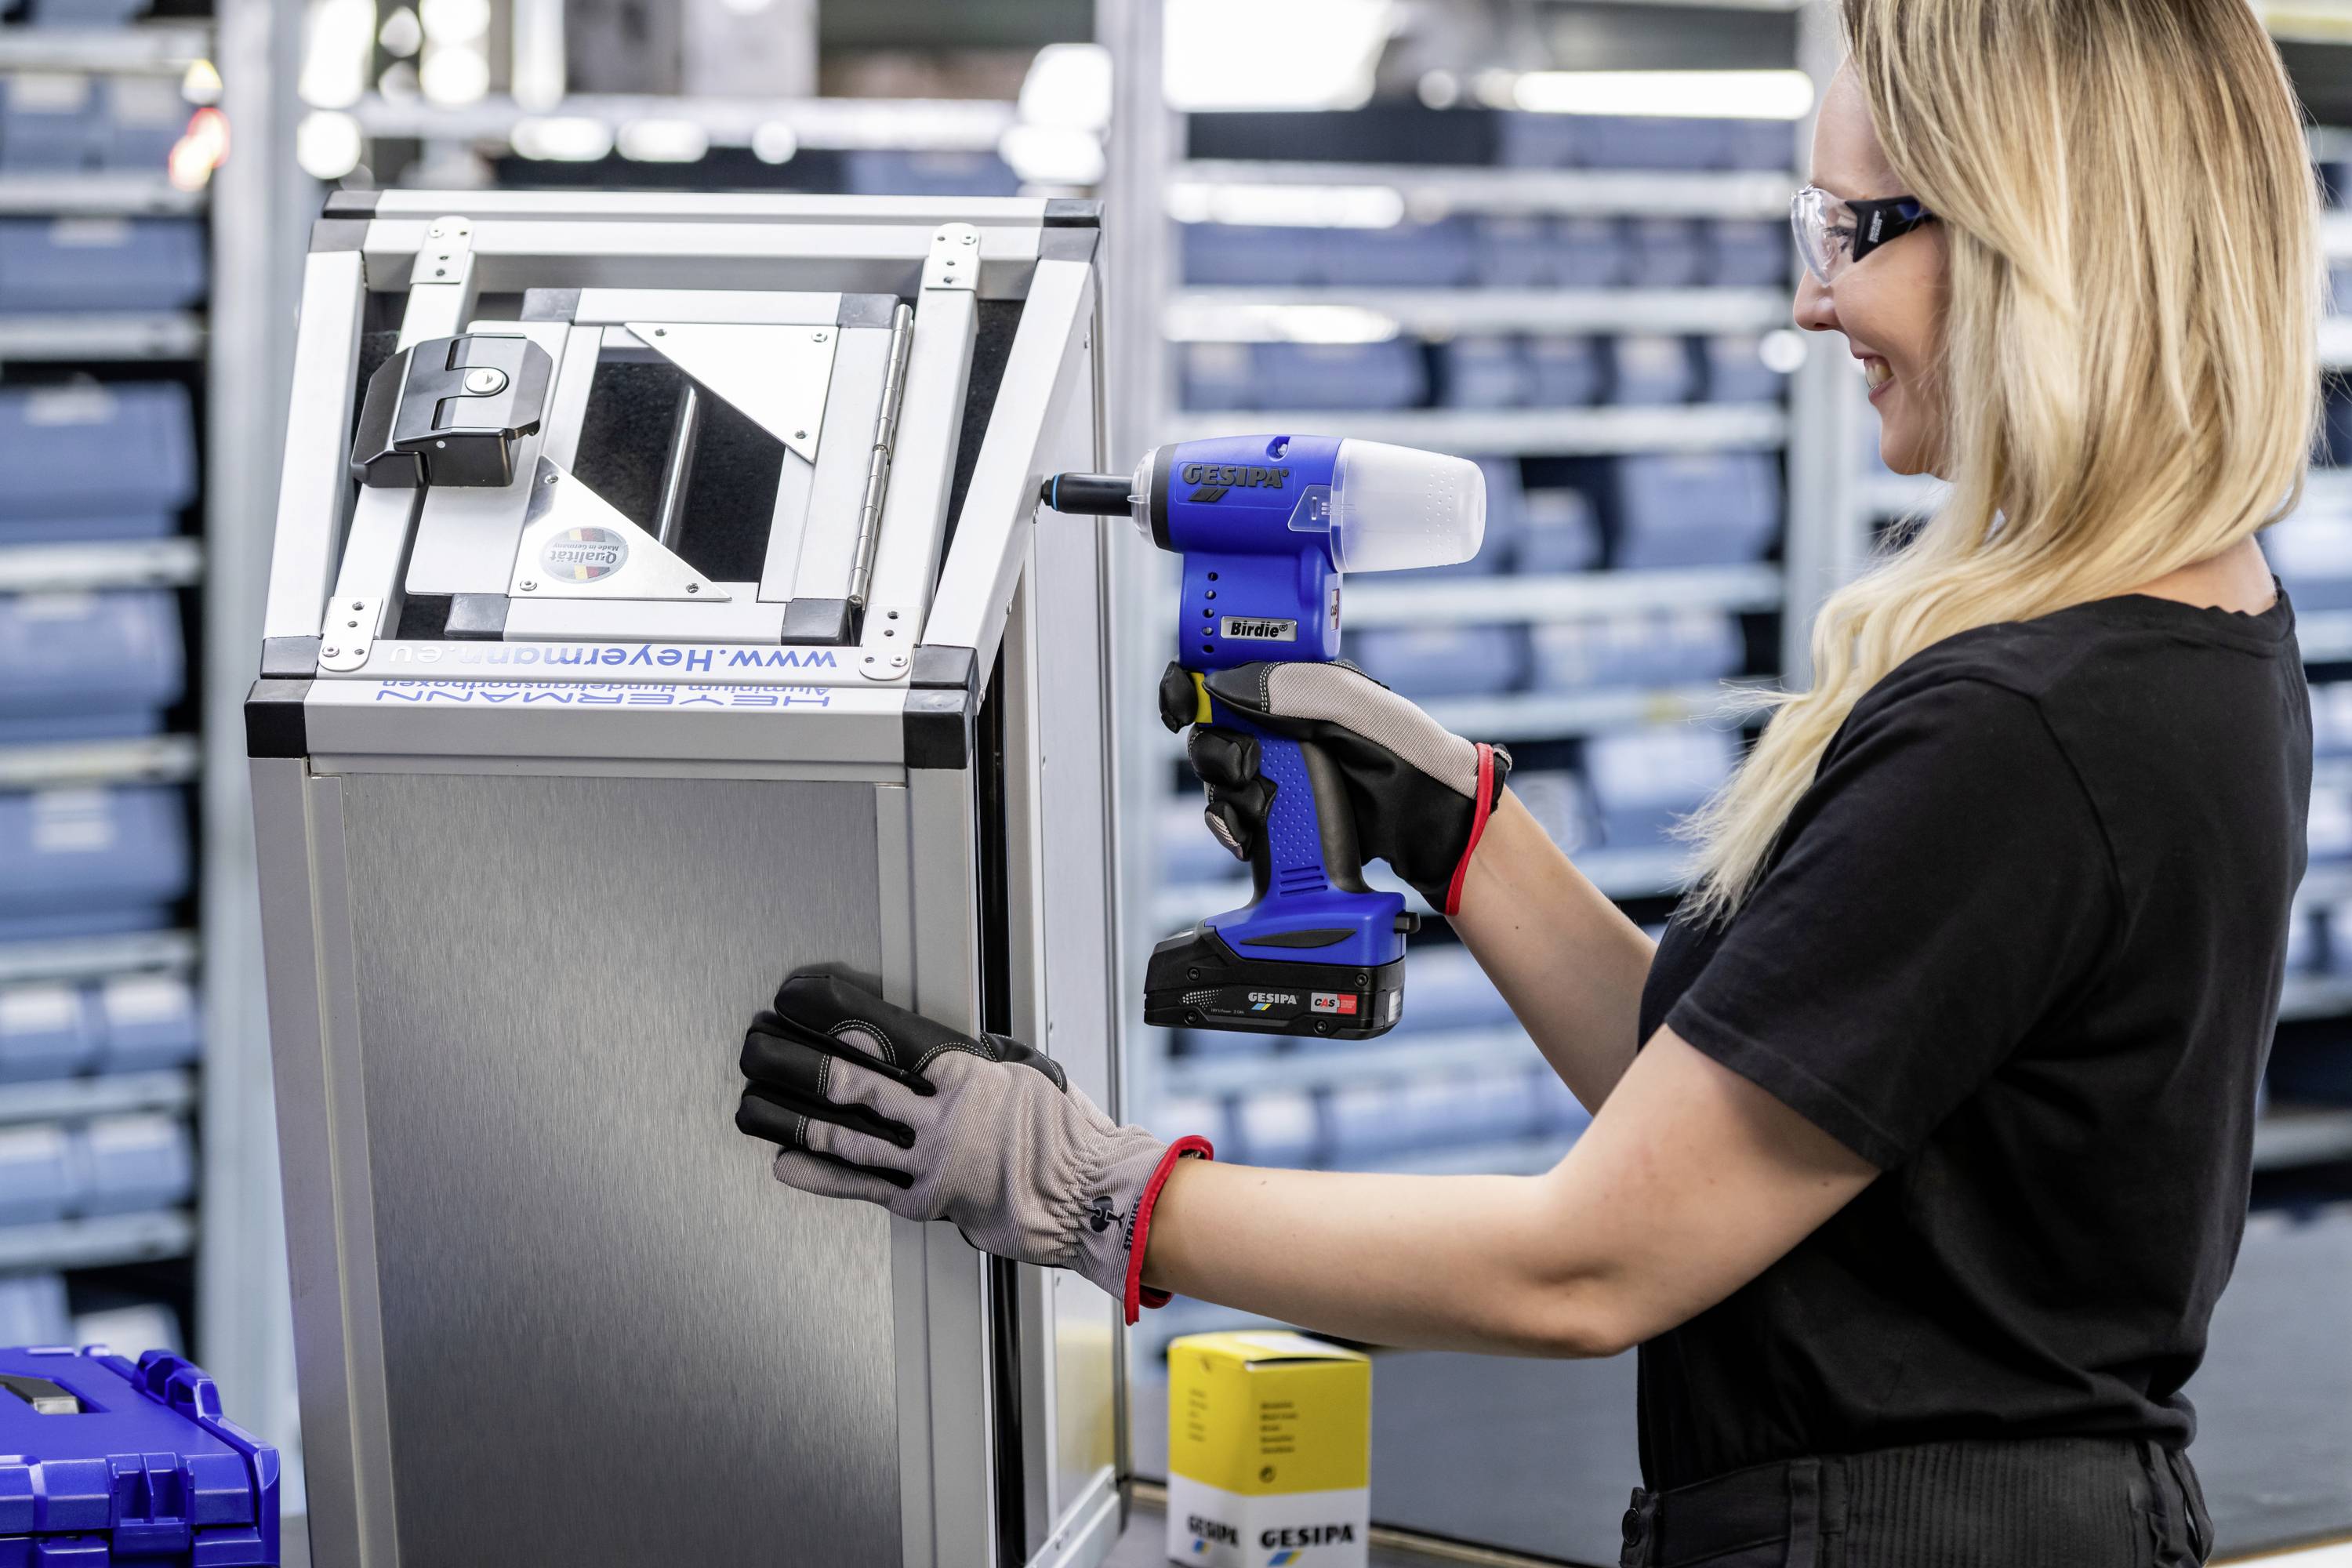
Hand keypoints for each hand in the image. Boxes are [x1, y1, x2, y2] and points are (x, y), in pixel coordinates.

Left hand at [734, 969, 1211, 1322]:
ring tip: (751, 1101)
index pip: (882, 1034)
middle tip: (757, 1046)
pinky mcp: (925, 1201)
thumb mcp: (1024, 1073)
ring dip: (790, 1116)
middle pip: (848, 1083)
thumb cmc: (1066, 1134)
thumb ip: (973, 1060)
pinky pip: (862, 1186)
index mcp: (963, 1073)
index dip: (832, 1013)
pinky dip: (819, 1174)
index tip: (796, 998)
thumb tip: (938, 1048)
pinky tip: (785, 1161)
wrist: (1090, 1197)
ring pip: (843, 1135)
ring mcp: (929, 1161)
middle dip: (793, 1062)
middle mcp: (939, 1116)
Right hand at [1160, 660, 1511, 913]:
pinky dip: (1231, 829)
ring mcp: (1279, 775)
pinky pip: (1232, 819)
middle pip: (1212, 732)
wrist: (1433, 827)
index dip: (1192, 684)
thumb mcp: (1359, 709)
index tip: (1179, 704)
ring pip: (1217, 780)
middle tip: (1250, 770)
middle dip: (1218, 755)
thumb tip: (1225, 683)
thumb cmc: (1412, 757)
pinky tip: (1250, 838)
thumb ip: (1296, 688)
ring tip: (1263, 810)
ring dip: (1227, 796)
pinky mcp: (1280, 818)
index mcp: (1297, 689)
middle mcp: (1282, 730)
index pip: (1226, 672)